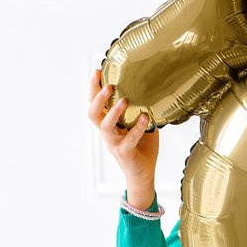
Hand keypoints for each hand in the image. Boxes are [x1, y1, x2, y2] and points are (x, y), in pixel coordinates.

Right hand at [88, 68, 158, 207]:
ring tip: (123, 100)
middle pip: (93, 113)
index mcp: (109, 124)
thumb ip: (142, 110)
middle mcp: (108, 133)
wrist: (143, 174)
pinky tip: (145, 118)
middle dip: (96, 98)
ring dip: (113, 112)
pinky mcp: (125, 153)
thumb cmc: (142, 149)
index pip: (96, 104)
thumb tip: (154, 91)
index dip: (93, 88)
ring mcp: (114, 143)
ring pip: (105, 126)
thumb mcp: (142, 125)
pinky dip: (137, 128)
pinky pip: (129, 140)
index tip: (97, 71)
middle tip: (107, 85)